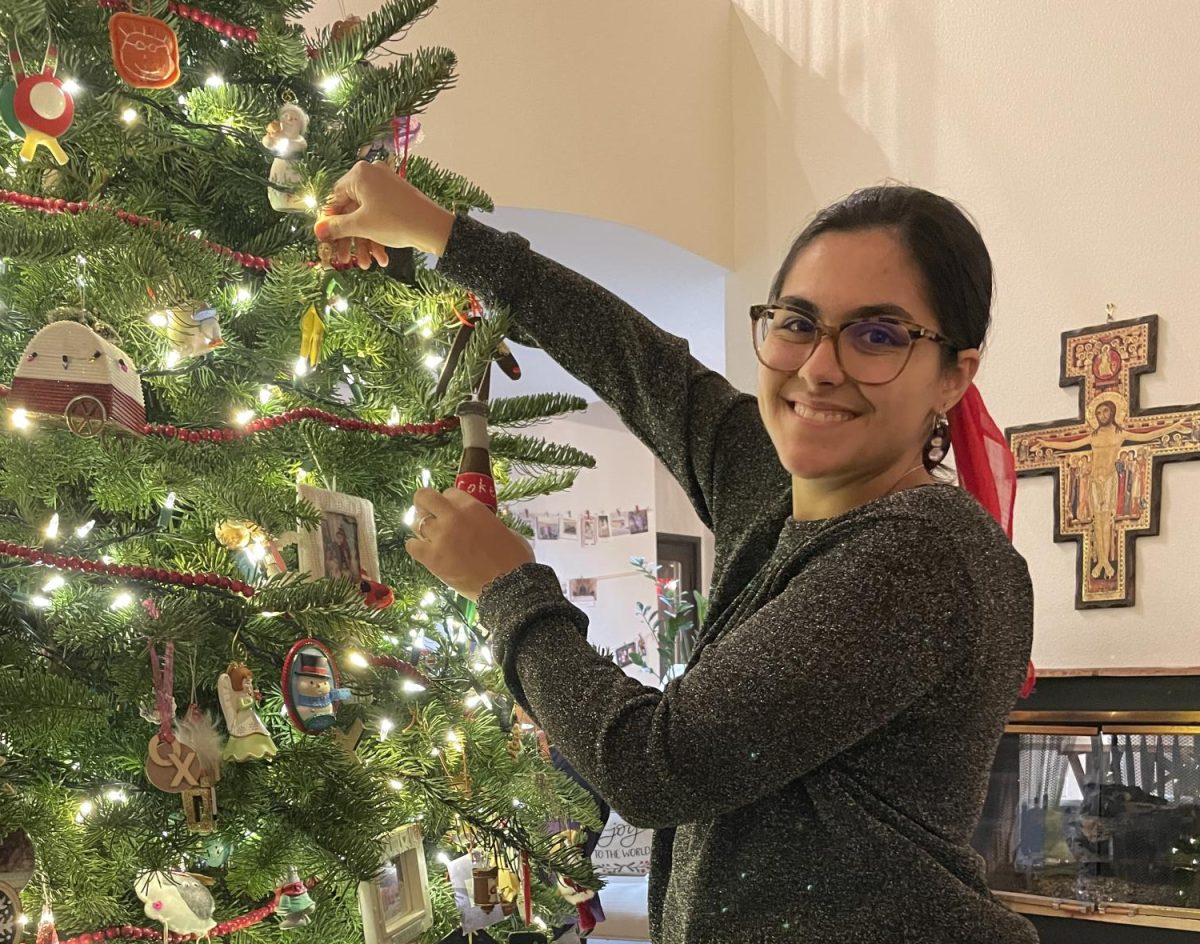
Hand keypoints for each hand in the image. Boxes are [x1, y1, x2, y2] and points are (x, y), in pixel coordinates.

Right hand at [313, 161, 455, 269]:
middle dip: (349, 239)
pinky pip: (379, 216)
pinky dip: (377, 236)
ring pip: (366, 217)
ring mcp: (385, 186)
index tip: (326, 241)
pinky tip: (381, 258)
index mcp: (359, 174)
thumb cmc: (395, 221)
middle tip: (343, 259)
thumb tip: (317, 230)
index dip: (330, 222)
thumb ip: (337, 227)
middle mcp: (372, 175)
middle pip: (351, 211)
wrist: (434, 227)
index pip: (335, 199)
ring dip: (364, 242)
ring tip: (365, 264)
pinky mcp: (396, 198)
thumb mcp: (361, 226)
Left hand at [406, 488, 534, 601]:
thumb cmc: (514, 558)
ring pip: (414, 522)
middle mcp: (451, 517)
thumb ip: (487, 521)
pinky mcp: (430, 558)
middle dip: (424, 503)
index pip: (449, 492)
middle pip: (423, 497)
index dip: (450, 502)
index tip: (452, 511)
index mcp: (471, 507)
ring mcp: (439, 537)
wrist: (508, 586)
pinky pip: (411, 545)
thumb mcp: (504, 529)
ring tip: (429, 536)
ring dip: (421, 527)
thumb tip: (481, 525)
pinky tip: (425, 551)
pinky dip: (416, 547)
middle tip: (429, 513)